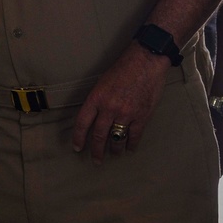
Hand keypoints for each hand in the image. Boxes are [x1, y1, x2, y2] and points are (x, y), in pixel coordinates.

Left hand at [72, 43, 169, 163]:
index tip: (77, 148)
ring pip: (116, 139)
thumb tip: (94, 118)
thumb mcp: (102, 82)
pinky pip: (134, 136)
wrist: (146, 62)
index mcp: (96, 98)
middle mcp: (109, 108)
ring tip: (113, 154)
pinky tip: (129, 148)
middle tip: (95, 160)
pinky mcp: (142, 116)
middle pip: (98, 135)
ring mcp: (126, 114)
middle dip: (96, 150)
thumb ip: (97, 101)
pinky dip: (131, 145)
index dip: (78, 137)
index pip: (82, 123)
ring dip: (114, 150)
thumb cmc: (123, 69)